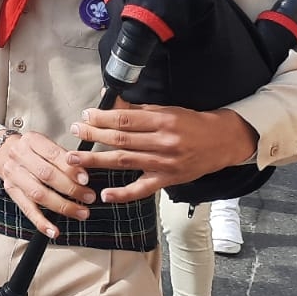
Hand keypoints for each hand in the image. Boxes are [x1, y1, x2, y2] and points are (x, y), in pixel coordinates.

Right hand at [0, 130, 98, 237]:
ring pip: (38, 194)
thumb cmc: (32, 150)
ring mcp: (13, 175)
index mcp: (31, 140)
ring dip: (62, 206)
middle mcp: (19, 156)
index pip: (53, 154)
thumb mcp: (46, 144)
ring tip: (80, 212)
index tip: (86, 179)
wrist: (4, 152)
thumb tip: (84, 175)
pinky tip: (54, 231)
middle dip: (71, 188)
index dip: (70, 168)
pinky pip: (27, 209)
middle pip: (46, 175)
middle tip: (88, 197)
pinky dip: (41, 222)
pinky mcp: (11, 191)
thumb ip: (64, 157)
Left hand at [71, 105, 257, 202]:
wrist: (222, 141)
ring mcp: (165, 163)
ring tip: (74, 160)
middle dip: (94, 135)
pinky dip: (123, 194)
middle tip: (74, 132)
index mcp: (163, 121)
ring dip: (97, 160)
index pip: (126, 119)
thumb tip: (109, 101)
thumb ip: (137, 109)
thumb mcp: (166, 110)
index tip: (85, 116)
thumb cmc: (191, 123)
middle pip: (121, 139)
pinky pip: (142, 189)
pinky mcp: (168, 180)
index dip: (102, 118)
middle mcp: (163, 142)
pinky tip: (105, 194)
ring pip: (125, 162)